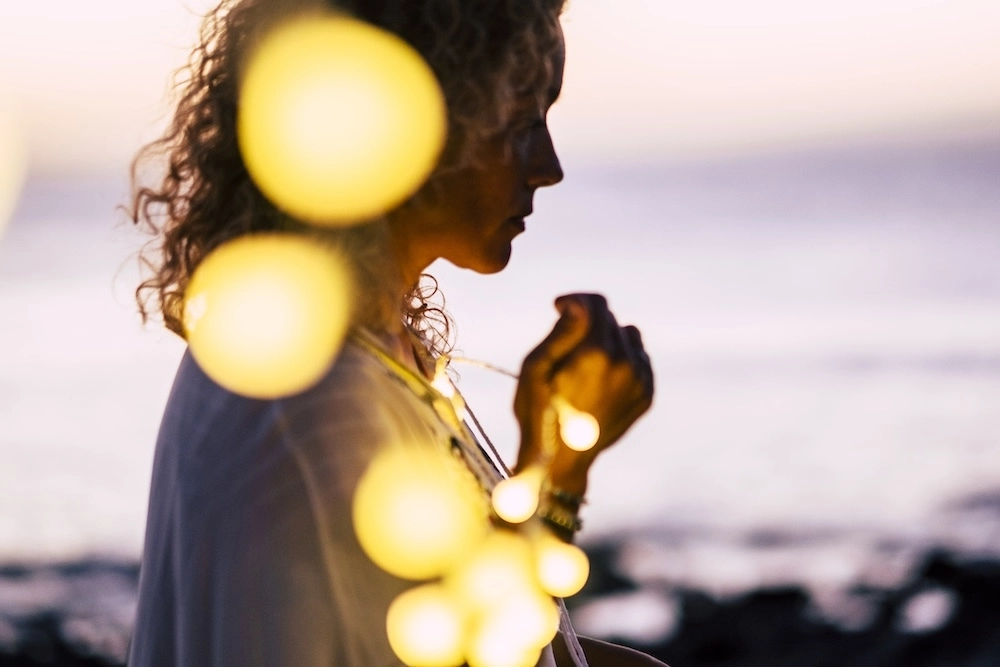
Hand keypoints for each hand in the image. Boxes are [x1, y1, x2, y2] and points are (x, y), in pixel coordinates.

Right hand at [514, 294, 653, 493]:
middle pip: (611, 319)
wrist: (561, 462)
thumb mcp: (535, 368)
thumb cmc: (539, 413)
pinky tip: (600, 378)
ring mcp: (640, 381)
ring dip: (609, 340)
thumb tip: (580, 305)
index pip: (596, 303)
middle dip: (588, 322)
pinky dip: (622, 360)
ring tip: (585, 361)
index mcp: (598, 351)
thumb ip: (561, 331)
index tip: (558, 308)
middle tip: (565, 343)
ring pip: (630, 337)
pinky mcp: (646, 396)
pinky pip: (640, 360)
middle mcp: (626, 362)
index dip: (574, 300)